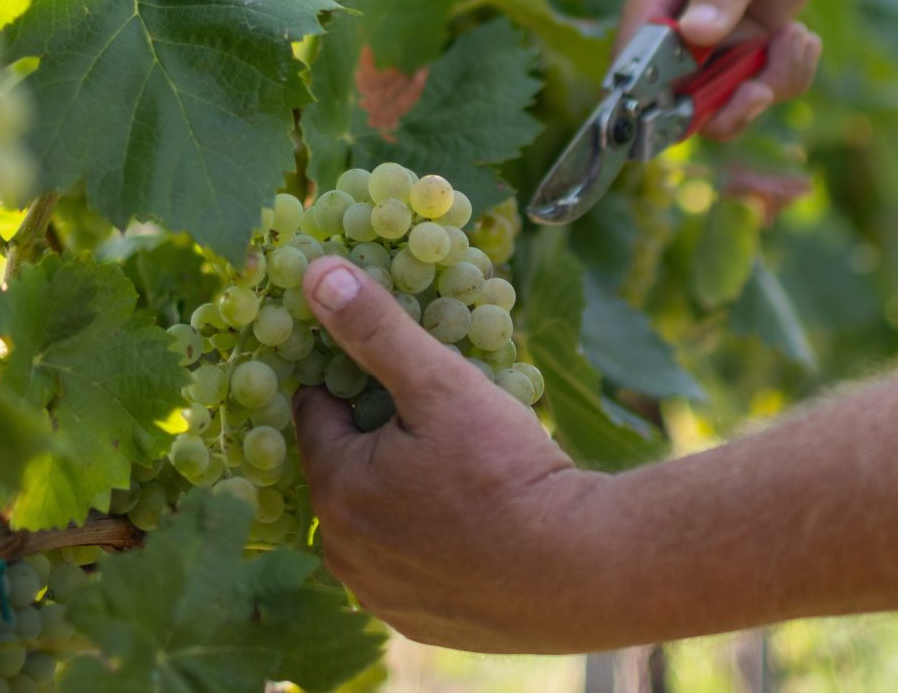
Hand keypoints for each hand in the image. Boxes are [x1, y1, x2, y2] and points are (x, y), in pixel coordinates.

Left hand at [292, 255, 627, 653]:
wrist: (582, 569)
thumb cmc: (506, 471)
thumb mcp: (441, 383)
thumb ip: (377, 328)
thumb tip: (315, 274)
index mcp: (337, 490)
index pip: (317, 412)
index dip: (353, 380)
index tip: (395, 368)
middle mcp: (343, 553)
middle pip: (345, 468)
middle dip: (378, 437)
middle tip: (436, 414)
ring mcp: (381, 595)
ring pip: (376, 520)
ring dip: (402, 490)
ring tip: (461, 463)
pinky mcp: (421, 623)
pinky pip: (408, 565)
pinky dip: (428, 540)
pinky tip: (474, 518)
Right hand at [618, 0, 828, 138]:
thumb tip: (695, 35)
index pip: (635, 48)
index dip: (642, 90)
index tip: (672, 118)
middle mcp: (683, 20)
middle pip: (678, 93)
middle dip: (721, 106)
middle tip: (758, 93)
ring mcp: (719, 36)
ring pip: (727, 97)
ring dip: (768, 85)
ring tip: (799, 42)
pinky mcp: (752, 42)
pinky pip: (764, 83)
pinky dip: (789, 72)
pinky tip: (805, 38)